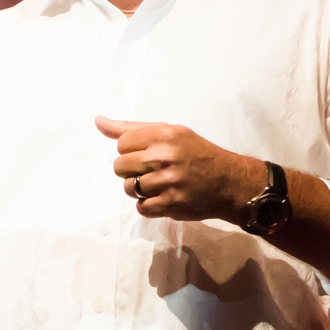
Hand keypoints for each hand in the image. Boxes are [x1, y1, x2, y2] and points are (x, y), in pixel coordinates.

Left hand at [97, 116, 266, 222]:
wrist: (230, 182)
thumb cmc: (197, 154)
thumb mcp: (170, 132)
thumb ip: (132, 128)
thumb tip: (99, 122)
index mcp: (163, 135)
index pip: (121, 143)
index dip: (130, 150)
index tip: (147, 153)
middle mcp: (164, 157)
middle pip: (119, 166)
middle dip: (131, 170)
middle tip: (152, 170)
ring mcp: (167, 182)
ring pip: (128, 188)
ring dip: (139, 189)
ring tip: (159, 184)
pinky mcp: (170, 204)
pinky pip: (141, 207)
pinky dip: (149, 205)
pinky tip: (164, 197)